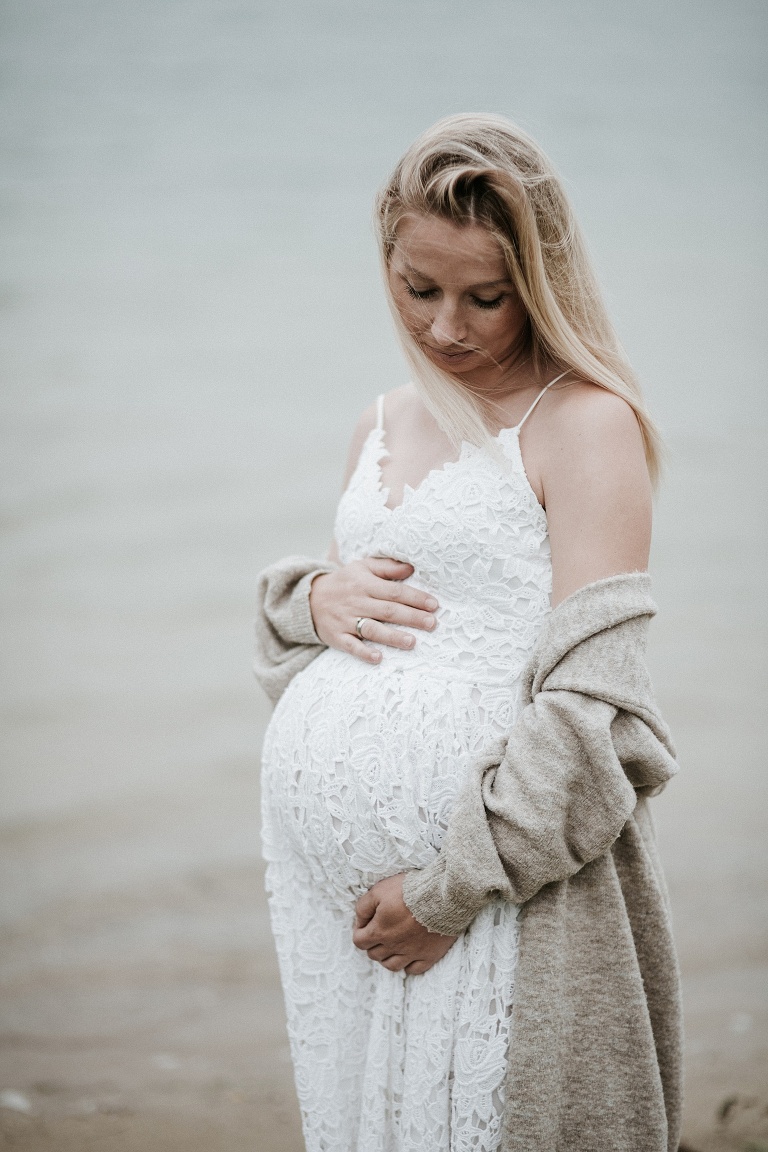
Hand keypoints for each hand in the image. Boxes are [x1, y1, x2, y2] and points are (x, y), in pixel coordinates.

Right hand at [309, 557, 438, 664]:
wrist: (309, 598)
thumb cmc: (345, 582)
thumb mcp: (362, 567)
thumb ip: (387, 567)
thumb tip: (411, 568)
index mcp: (365, 584)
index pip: (394, 591)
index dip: (415, 598)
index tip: (434, 605)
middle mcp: (356, 602)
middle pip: (387, 610)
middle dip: (411, 617)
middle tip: (431, 624)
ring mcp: (346, 620)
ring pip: (371, 629)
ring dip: (392, 636)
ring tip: (412, 642)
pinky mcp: (337, 636)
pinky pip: (351, 646)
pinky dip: (364, 652)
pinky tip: (378, 658)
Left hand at [352, 874, 457, 974]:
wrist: (442, 896)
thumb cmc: (409, 890)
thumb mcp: (378, 891)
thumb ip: (363, 907)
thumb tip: (359, 921)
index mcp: (379, 931)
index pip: (359, 941)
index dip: (360, 931)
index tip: (366, 922)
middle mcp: (393, 946)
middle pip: (374, 954)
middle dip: (373, 943)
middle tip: (380, 930)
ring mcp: (412, 953)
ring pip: (392, 965)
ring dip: (387, 957)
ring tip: (392, 945)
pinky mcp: (429, 955)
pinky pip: (414, 969)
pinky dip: (408, 965)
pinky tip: (409, 954)